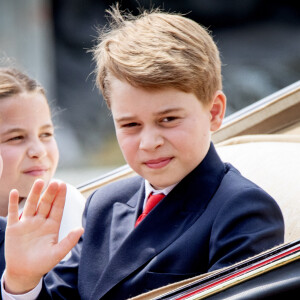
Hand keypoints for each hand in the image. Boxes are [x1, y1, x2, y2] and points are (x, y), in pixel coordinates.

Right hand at [3, 179, 83, 293]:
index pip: (57, 208)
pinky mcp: (14, 228)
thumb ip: (69, 240)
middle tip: (55, 182)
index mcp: (52, 225)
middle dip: (50, 193)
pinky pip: (13, 213)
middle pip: (46, 203)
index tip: (64, 185)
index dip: (60, 197)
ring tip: (39, 182)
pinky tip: (14, 192)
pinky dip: (13, 203)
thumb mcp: (58, 252)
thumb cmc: (43, 263)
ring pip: (32, 204)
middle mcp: (41, 221)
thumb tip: (81, 228)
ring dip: (35, 193)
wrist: (24, 273)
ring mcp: (27, 223)